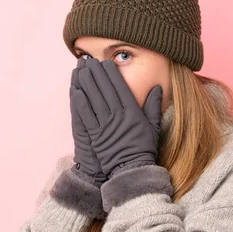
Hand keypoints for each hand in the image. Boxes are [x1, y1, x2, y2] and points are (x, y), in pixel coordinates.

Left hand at [72, 58, 162, 176]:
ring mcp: (106, 125)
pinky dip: (80, 101)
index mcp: (132, 112)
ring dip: (86, 82)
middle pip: (105, 89)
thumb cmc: (143, 148)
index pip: (120, 87)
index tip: (105, 63)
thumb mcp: (153, 126)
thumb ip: (154, 106)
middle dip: (96, 73)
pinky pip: (86, 115)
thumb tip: (157, 88)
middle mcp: (119, 115)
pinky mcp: (95, 135)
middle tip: (89, 61)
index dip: (111, 73)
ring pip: (93, 98)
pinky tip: (75, 90)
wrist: (132, 170)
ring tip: (80, 70)